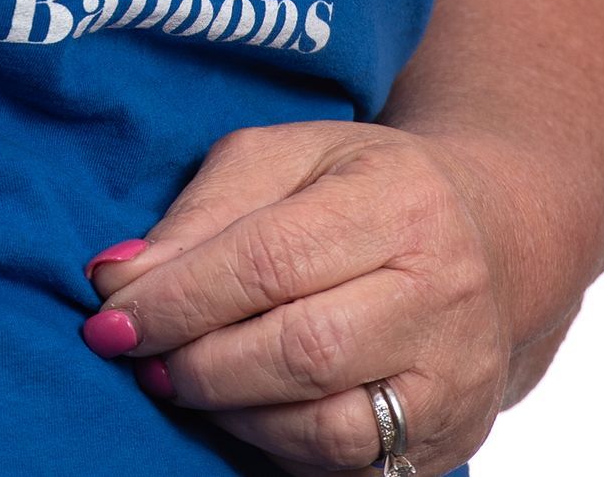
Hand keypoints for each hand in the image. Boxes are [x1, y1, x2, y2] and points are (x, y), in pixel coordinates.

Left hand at [79, 117, 554, 471]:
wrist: (493, 237)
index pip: (268, 260)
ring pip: (329, 428)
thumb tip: (118, 276)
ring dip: (234, 414)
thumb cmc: (366, 185)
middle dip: (200, 361)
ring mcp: (454, 378)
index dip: (179, 296)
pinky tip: (244, 413)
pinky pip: (354, 470)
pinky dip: (281, 449)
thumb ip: (202, 212)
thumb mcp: (286, 157)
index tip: (110, 315)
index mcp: (396, 203)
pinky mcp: (452, 440)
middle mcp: (439, 294)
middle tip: (143, 356)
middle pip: (302, 351)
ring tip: (185, 382)